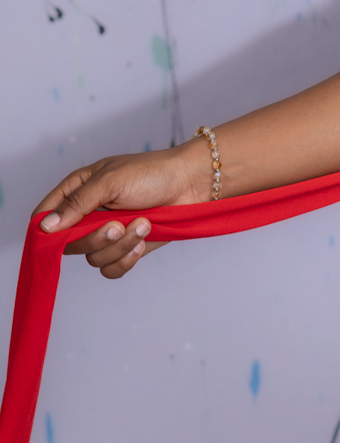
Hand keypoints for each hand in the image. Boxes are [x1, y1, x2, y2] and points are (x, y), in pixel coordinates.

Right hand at [33, 140, 210, 279]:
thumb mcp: (109, 181)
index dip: (45, 231)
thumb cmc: (151, 173)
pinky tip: (143, 242)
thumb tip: (45, 227)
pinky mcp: (127, 249)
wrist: (190, 184)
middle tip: (118, 224)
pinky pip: (112, 269)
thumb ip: (77, 204)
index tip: (55, 238)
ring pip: (94, 258)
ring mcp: (108, 234)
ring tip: (143, 225)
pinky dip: (127, 260)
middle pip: (70, 245)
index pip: (45, 217)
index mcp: (77, 192)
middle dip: (96, 238)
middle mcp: (88, 216)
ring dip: (120, 246)